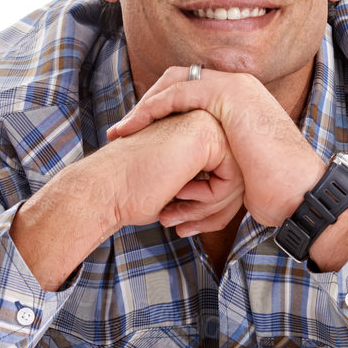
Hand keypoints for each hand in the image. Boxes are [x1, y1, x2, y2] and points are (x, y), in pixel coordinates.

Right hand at [93, 109, 243, 236]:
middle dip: (213, 211)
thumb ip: (208, 183)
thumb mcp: (181, 186)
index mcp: (198, 131)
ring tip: (176, 215)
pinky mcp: (208, 135)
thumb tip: (240, 199)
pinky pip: (232, 179)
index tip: (186, 224)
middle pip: (237, 177)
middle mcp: (205, 121)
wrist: (106, 189)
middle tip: (182, 226)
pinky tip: (178, 194)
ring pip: (237, 180)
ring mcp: (207, 123)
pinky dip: (209, 200)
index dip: (211, 208)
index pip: (228, 176)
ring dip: (208, 209)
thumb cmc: (134, 193)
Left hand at [107, 66, 323, 225]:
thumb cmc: (274, 187)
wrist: (299, 190)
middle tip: (122, 129)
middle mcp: (237, 86)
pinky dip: (153, 108)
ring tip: (122, 130)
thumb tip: (198, 168)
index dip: (159, 107)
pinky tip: (136, 126)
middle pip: (177, 80)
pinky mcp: (229, 94)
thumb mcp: (239, 164)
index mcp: (239, 99)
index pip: (189, 90)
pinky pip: (179, 93)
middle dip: (146, 104)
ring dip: (143, 106)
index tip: (136, 131)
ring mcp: (234, 86)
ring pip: (173, 83)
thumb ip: (219, 154)